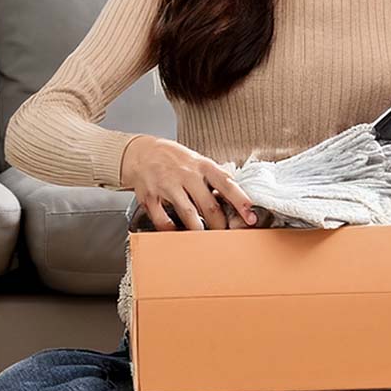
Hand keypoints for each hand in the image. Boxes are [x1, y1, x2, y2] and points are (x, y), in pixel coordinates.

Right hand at [121, 135, 254, 230]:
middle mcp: (186, 175)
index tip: (251, 217)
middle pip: (209, 206)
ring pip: (189, 215)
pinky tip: (177, 232)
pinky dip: (172, 231)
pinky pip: (163, 221)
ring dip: (199, 230)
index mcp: (202, 165)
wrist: (140, 153)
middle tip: (226, 235)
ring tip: (205, 237)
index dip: (241, 201)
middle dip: (220, 225)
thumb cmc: (173, 159)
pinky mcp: (150, 197)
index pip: (227, 183)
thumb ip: (215, 176)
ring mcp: (167, 186)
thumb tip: (239, 194)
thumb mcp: (197, 160)